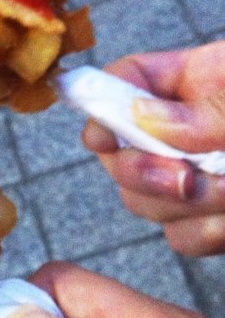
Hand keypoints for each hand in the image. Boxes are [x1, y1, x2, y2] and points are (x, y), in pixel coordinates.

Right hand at [82, 42, 224, 255]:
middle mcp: (186, 129)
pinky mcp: (214, 219)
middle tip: (185, 178)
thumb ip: (204, 108)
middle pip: (120, 150)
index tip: (103, 134)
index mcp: (196, 80)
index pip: (125, 81)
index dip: (102, 104)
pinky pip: (182, 237)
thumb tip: (139, 118)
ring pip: (143, 200)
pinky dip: (205, 233)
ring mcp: (197, 175)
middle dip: (142, 171)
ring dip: (181, 205)